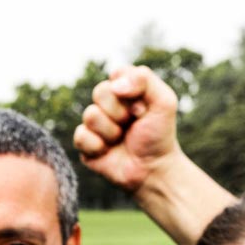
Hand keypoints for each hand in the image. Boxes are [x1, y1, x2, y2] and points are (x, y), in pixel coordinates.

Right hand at [74, 65, 182, 193]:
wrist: (153, 169)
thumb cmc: (159, 135)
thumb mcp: (164, 102)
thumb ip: (144, 80)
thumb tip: (114, 84)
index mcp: (125, 90)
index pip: (117, 74)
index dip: (130, 91)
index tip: (143, 108)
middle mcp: (107, 104)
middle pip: (100, 92)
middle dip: (120, 111)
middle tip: (132, 124)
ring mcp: (95, 124)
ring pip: (90, 115)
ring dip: (111, 131)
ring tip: (122, 139)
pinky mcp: (85, 144)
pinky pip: (81, 136)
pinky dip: (98, 146)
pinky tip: (109, 151)